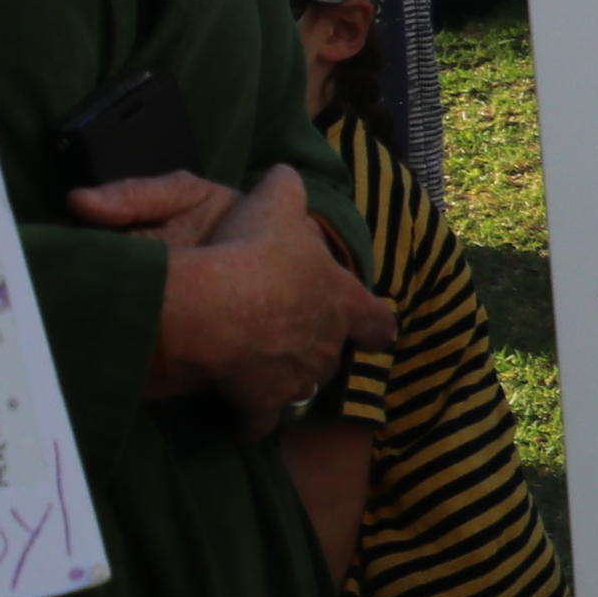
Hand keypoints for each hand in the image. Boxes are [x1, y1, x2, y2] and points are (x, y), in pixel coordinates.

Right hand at [83, 163, 398, 416]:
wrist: (219, 307)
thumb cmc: (258, 252)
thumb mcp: (278, 201)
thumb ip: (289, 188)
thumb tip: (287, 173)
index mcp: (344, 302)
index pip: (379, 322)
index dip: (377, 323)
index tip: (377, 328)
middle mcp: (329, 347)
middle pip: (332, 354)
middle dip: (316, 347)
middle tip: (288, 333)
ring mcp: (297, 382)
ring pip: (301, 388)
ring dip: (286, 380)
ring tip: (261, 367)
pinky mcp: (260, 407)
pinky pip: (259, 423)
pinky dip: (251, 420)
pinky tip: (239, 416)